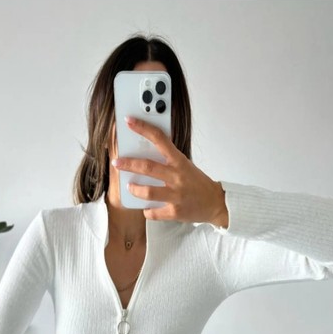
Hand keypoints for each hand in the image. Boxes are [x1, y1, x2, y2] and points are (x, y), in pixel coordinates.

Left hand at [113, 116, 228, 226]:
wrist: (215, 203)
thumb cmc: (197, 183)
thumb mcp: (185, 166)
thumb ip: (168, 161)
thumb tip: (142, 156)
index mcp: (179, 161)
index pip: (160, 140)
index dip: (143, 128)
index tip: (129, 121)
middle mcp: (177, 177)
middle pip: (148, 167)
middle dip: (129, 164)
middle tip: (117, 162)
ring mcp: (176, 195)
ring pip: (148, 192)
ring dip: (135, 190)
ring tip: (130, 187)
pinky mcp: (175, 212)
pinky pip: (153, 212)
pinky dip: (147, 211)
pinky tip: (146, 208)